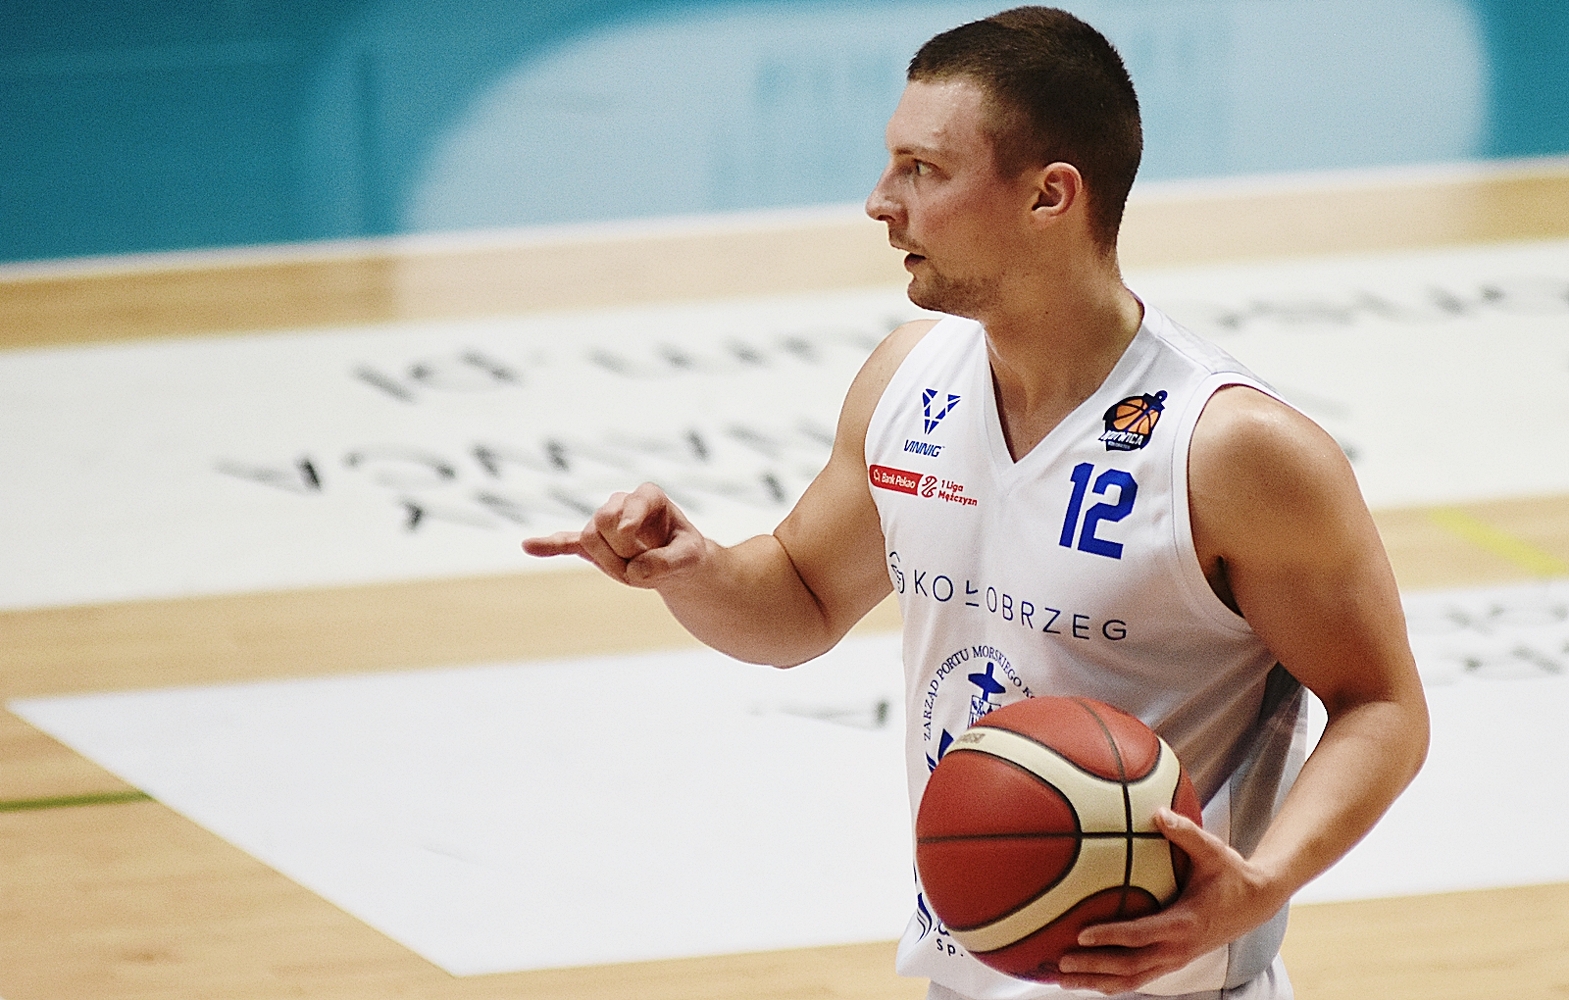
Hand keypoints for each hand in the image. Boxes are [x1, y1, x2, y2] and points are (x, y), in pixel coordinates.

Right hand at [521, 482, 706, 587]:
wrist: (677, 563)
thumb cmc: (685, 553)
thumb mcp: (690, 558)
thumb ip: (668, 562)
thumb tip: (635, 570)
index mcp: (648, 497)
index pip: (627, 504)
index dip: (627, 521)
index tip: (630, 534)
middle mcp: (622, 503)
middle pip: (602, 520)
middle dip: (621, 550)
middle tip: (644, 565)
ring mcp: (604, 523)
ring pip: (589, 538)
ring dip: (610, 562)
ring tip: (634, 569)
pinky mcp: (590, 544)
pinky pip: (565, 543)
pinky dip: (548, 545)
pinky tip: (528, 546)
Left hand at [1050, 808, 1285, 994]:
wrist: (1256, 902)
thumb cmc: (1230, 873)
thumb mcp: (1213, 851)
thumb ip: (1185, 833)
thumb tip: (1157, 812)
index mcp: (1184, 924)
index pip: (1140, 935)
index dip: (1109, 936)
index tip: (1080, 935)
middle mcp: (1178, 949)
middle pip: (1130, 967)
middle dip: (1093, 967)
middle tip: (1059, 963)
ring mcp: (1176, 959)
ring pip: (1132, 979)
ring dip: (1096, 981)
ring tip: (1060, 979)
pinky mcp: (1172, 960)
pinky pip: (1138, 977)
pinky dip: (1110, 980)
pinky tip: (1084, 977)